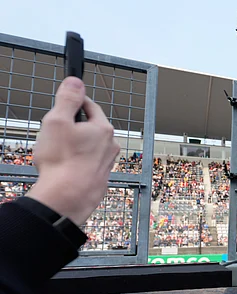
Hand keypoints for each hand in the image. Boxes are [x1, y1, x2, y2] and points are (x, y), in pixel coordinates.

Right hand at [26, 77, 119, 224]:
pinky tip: (62, 168)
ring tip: (56, 154)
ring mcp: (107, 163)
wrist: (68, 198)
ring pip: (88, 146)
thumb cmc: (62, 161)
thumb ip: (67, 99)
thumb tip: (76, 81)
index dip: (75, 102)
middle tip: (54, 132)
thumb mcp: (58, 121)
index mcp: (103, 128)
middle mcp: (111, 145)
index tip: (65, 102)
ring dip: (73, 146)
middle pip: (90, 127)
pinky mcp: (100, 177)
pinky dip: (75, 162)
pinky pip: (86, 163)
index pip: (90, 106)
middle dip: (72, 127)